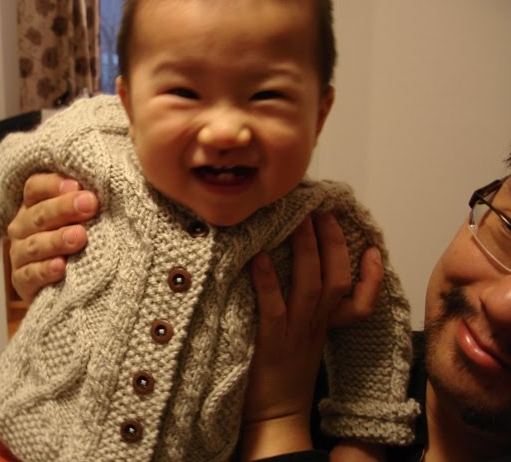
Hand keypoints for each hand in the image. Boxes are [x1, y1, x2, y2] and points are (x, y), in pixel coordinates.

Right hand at [7, 173, 98, 303]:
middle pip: (38, 213)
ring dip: (57, 239)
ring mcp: (20, 254)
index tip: (79, 185)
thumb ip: (90, 199)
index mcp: (35, 204)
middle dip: (64, 208)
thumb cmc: (84, 242)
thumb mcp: (86, 218)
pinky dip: (45, 270)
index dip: (53, 184)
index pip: (35, 187)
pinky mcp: (22, 281)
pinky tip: (61, 267)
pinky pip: (30, 274)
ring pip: (34, 244)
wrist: (74, 286)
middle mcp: (23, 226)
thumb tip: (115, 176)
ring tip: (80, 237)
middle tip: (90, 205)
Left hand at [239, 214, 382, 459]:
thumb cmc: (284, 377)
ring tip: (302, 221)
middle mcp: (315, 326)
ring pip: (311, 286)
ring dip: (308, 251)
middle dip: (334, 244)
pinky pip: (273, 308)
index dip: (371, 275)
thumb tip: (294, 272)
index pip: (359, 299)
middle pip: (336, 280)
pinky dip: (267, 281)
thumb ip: (307, 311)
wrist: (275, 419)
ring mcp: (295, 334)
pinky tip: (259, 256)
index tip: (373, 247)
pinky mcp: (270, 344)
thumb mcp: (305, 341)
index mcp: (325, 326)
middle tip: (326, 212)